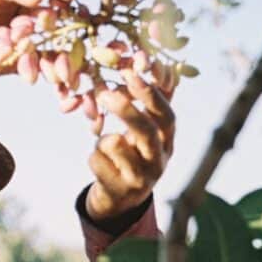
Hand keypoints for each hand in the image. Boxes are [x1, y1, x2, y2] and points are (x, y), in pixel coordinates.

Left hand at [85, 69, 174, 221]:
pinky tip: (102, 166)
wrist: (120, 200)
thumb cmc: (133, 156)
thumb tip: (160, 61)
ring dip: (103, 139)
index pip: (166, 116)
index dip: (152, 95)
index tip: (134, 72)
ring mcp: (140, 179)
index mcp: (168, 142)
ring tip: (108, 147)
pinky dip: (93, 157)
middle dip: (126, 110)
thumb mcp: (147, 133)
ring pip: (114, 144)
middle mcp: (159, 161)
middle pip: (145, 132)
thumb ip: (153, 103)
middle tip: (105, 92)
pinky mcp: (119, 191)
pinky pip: (96, 160)